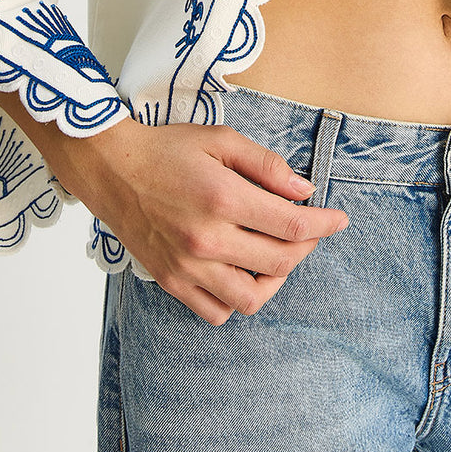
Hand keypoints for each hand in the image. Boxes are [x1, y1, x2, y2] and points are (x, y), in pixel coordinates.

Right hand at [0, 88, 348, 325]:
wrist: (112, 168)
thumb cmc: (167, 149)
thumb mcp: (221, 139)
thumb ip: (267, 166)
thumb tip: (305, 191)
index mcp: (223, 199)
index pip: (292, 225)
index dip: (324, 225)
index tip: (339, 220)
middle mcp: (207, 239)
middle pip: (280, 263)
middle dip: (307, 248)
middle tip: (310, 231)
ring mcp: (187, 267)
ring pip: (251, 298)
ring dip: (275, 280)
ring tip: (277, 255)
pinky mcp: (171, 282)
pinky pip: (216, 311)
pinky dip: (237, 299)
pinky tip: (243, 273)